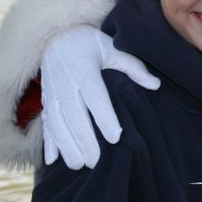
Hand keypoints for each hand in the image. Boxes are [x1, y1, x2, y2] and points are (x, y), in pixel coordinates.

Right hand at [39, 26, 159, 168]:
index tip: (116, 137)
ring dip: (66, 146)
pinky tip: (51, 161)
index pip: (95, 97)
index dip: (105, 118)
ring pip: (56, 124)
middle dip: (84, 140)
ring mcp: (52, 93)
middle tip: (97, 161)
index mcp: (84, 69)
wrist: (57, 36)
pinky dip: (47, 143)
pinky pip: (45, 124)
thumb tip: (156, 85)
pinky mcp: (45, 101)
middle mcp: (65, 83)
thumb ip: (133, 67)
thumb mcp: (113, 48)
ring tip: (79, 165)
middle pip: (74, 116)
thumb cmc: (91, 44)